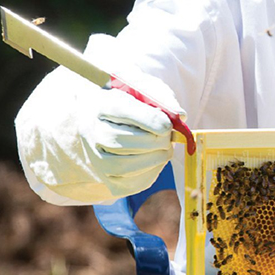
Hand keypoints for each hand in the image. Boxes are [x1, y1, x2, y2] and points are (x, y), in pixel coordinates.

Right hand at [17, 66, 185, 201]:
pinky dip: (152, 172)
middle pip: (124, 141)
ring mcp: (97, 159)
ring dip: (156, 157)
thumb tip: (180, 115)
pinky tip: (156, 159)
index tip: (167, 124)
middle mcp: (93, 133)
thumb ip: (163, 97)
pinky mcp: (109, 180)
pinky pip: (134, 183)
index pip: (122, 110)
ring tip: (164, 148)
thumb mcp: (146, 91)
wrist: (112, 125)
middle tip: (168, 136)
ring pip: (127, 165)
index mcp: (102, 105)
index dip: (149, 120)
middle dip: (156, 140)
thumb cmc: (134, 105)